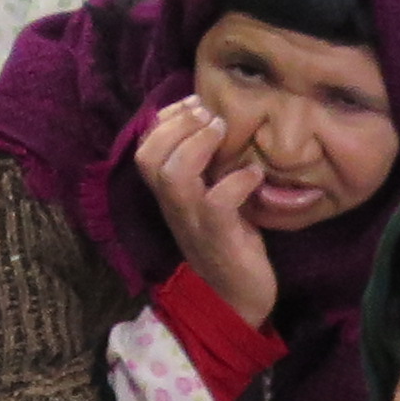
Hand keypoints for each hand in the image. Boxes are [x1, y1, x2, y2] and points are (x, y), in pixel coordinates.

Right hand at [137, 95, 277, 326]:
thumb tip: (216, 128)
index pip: (145, 149)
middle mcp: (172, 205)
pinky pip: (218, 201)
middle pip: (151, 157)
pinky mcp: (219, 235)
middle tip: (209, 112)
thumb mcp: (209, 200)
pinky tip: (254, 175)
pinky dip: (236, 181)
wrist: (233, 298)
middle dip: (178, 126)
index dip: (165, 120)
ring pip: (174, 174)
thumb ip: (206, 171)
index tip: (194, 102)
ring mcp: (192, 220)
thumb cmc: (225, 243)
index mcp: (168, 194)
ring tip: (223, 131)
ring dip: (198, 146)